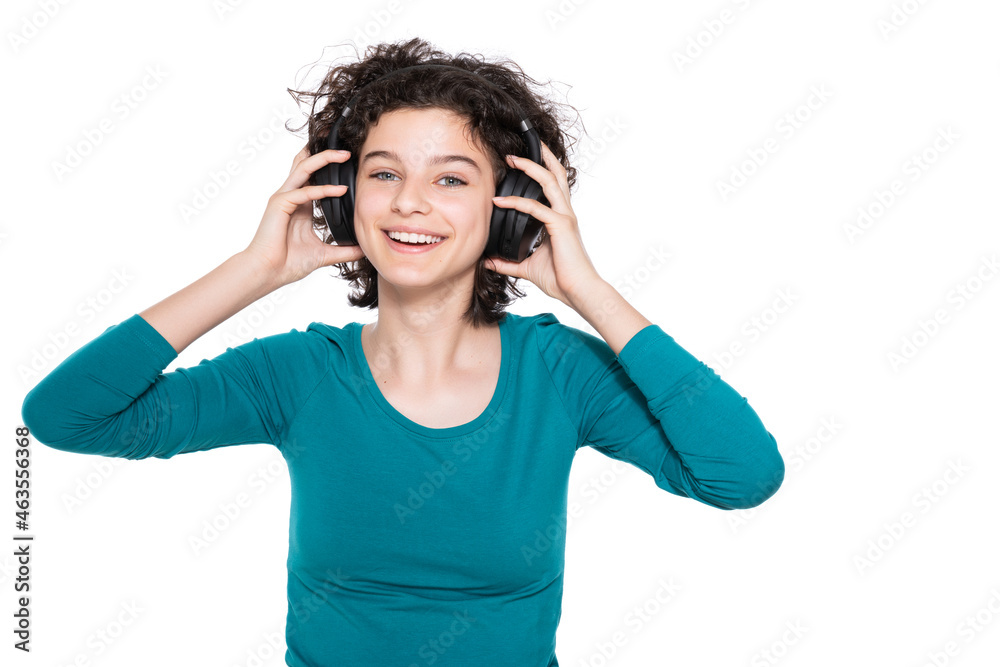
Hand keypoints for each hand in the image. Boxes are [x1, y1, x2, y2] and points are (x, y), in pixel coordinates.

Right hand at [243, 146, 365, 285]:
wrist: (268, 273)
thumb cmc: (288, 263)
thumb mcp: (324, 254)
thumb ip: (343, 251)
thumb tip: (363, 251)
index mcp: (300, 204)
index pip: (313, 177)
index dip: (327, 166)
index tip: (348, 161)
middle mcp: (290, 196)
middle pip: (306, 164)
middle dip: (325, 153)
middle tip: (347, 148)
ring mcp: (283, 198)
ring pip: (304, 168)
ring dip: (324, 159)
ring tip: (344, 155)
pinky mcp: (279, 204)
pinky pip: (304, 192)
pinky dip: (323, 190)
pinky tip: (340, 190)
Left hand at [485, 141, 603, 307]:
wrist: (578, 292)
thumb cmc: (560, 279)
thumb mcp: (527, 268)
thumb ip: (508, 262)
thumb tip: (488, 262)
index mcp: (559, 218)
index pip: (552, 186)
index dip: (539, 171)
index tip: (519, 163)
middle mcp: (564, 213)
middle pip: (556, 173)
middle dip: (541, 156)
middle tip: (518, 149)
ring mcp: (564, 217)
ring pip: (550, 181)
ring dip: (531, 167)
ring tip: (512, 159)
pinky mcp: (561, 226)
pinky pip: (536, 208)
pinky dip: (517, 202)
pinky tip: (500, 201)